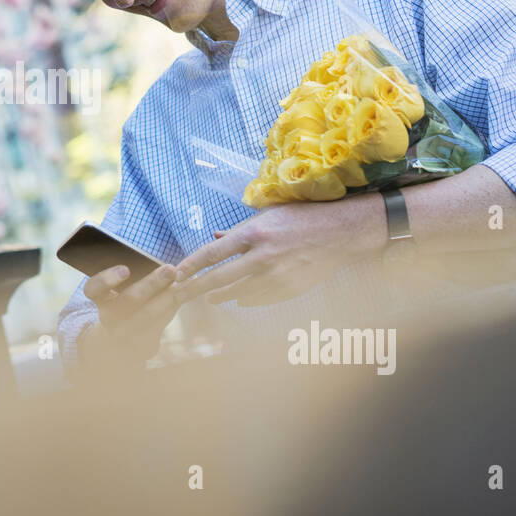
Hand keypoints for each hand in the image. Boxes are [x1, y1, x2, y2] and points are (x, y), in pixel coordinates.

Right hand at [79, 262, 192, 369]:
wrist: (118, 343)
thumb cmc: (125, 304)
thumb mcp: (121, 291)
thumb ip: (136, 276)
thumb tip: (163, 264)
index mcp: (100, 299)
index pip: (95, 288)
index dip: (108, 279)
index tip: (126, 270)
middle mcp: (109, 317)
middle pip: (130, 299)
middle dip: (152, 284)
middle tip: (170, 269)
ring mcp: (126, 334)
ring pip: (150, 314)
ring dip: (170, 296)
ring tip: (184, 281)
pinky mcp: (144, 345)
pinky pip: (163, 323)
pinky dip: (176, 305)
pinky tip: (189, 291)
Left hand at [173, 194, 384, 307]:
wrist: (340, 233)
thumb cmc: (301, 218)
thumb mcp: (267, 215)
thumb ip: (238, 231)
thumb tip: (214, 238)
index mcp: (254, 234)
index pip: (213, 254)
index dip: (191, 266)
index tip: (175, 275)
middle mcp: (262, 258)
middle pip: (220, 279)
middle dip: (196, 288)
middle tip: (180, 295)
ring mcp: (276, 277)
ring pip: (238, 294)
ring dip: (220, 296)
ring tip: (209, 297)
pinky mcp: (288, 290)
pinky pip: (259, 300)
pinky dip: (246, 300)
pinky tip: (239, 299)